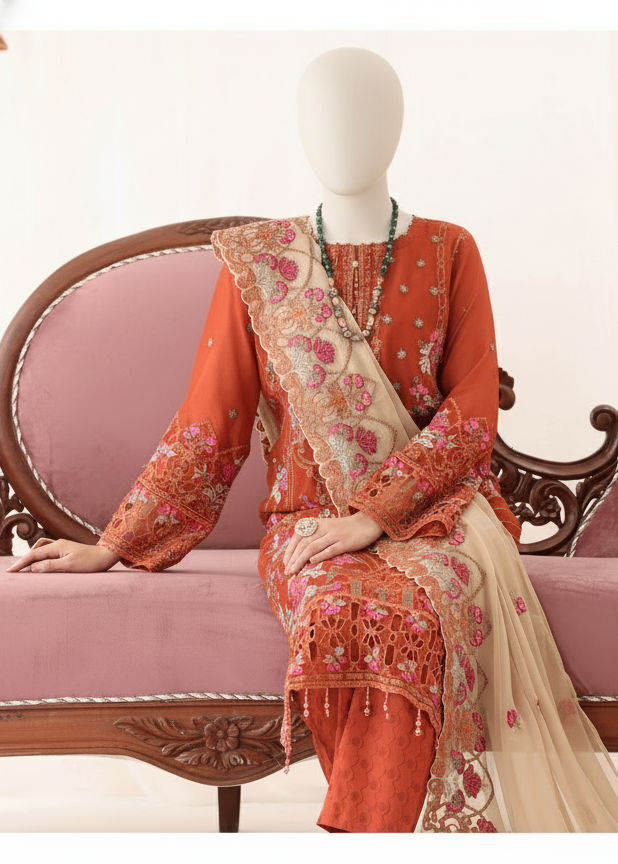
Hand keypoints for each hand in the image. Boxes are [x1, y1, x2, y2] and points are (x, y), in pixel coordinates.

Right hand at [6, 539, 120, 572]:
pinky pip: (48, 553)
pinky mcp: (67, 551)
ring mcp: (62, 547)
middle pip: (35, 551)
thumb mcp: (69, 566)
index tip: (10, 571)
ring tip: (24, 567)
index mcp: (57, 546)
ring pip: (41, 550)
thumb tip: (33, 567)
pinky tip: (40, 563)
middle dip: (23, 560)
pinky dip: (41, 557)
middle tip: (13, 570)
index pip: (34, 555)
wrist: (106, 556)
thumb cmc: (90, 562)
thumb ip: (50, 566)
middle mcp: (58, 544)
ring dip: (32, 557)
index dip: (21, 563)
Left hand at [283, 511, 382, 575]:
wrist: (367, 523)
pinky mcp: (345, 542)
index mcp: (318, 523)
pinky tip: (311, 562)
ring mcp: (334, 535)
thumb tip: (299, 553)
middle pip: (304, 544)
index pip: (298, 536)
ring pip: (313, 547)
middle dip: (293, 559)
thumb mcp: (327, 527)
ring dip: (301, 560)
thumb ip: (314, 536)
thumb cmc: (345, 528)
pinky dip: (320, 555)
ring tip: (294, 571)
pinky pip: (330, 549)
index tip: (285, 562)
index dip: (290, 550)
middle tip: (287, 572)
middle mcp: (324, 528)